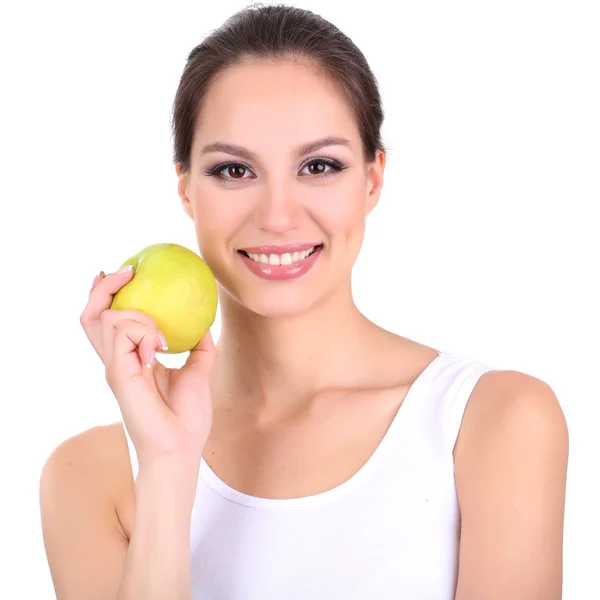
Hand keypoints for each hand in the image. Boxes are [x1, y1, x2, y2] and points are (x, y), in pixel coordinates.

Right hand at [80, 267, 215, 467]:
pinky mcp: (119, 373)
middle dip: (104, 287)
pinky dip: (144, 331)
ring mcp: (115, 366)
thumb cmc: (186, 417)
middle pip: (91, 315)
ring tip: (161, 336)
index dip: (106, 295)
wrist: (181, 447)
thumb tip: (204, 322)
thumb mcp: (199, 370)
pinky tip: (161, 347)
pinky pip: (124, 333)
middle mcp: (117, 360)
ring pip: (105, 318)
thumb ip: (198, 345)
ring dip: (138, 315)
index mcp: (131, 359)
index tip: (125, 274)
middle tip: (128, 273)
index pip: (106, 321)